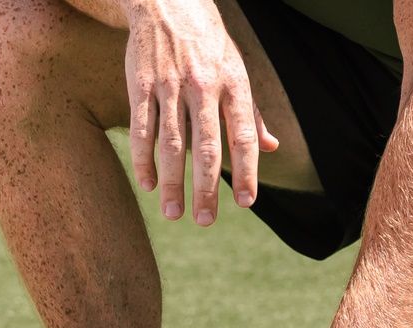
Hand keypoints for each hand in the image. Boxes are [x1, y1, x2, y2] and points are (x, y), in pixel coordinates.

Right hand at [123, 0, 279, 225]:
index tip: (246, 202)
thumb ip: (252, 113)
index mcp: (233, 84)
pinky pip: (142, 128)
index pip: (242, 136)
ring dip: (172, 182)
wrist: (168, 1)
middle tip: (205, 221)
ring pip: (171, 143)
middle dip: (205, 188)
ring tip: (173, 213)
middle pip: (206, 147)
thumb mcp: (237, 69)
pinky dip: (144, 159)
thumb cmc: (208, 43)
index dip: (245, 171)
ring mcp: (169, 85)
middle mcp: (202, 86)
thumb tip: (272, 148)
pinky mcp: (140, 84)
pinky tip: (149, 184)